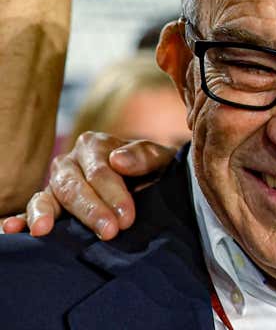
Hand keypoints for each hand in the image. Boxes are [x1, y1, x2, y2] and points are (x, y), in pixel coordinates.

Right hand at [0, 133, 173, 238]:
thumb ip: (144, 156)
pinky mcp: (49, 204)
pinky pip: (32, 209)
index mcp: (94, 145)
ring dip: (46, 214)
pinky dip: (22, 218)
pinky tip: (11, 227)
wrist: (151, 181)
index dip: (113, 194)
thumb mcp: (160, 159)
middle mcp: (70, 162)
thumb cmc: (153, 169)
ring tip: (43, 229)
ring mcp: (56, 183)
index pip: (99, 171)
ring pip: (47, 197)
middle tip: (110, 231)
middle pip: (73, 186)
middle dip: (91, 210)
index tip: (126, 218)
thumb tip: (118, 160)